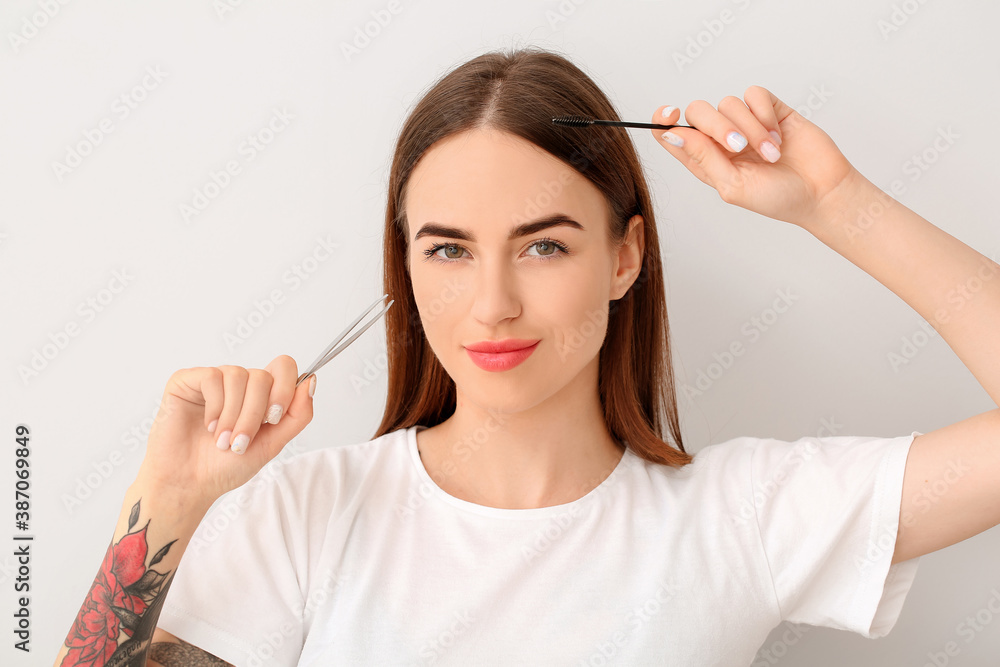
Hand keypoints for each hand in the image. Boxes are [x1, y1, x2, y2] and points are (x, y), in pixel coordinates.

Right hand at [135, 355, 314, 507]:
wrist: (188, 484)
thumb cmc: (225, 466)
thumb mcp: (272, 443)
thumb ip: (297, 415)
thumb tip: (311, 381)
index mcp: (260, 395)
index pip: (283, 367)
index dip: (285, 388)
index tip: (273, 418)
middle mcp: (238, 383)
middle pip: (262, 376)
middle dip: (255, 414)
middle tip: (240, 441)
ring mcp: (213, 380)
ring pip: (239, 376)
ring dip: (234, 415)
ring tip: (222, 440)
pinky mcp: (187, 380)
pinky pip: (213, 377)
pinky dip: (215, 407)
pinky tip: (208, 425)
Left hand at [653, 85, 861, 228]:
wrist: (822, 191)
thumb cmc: (778, 198)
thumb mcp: (733, 186)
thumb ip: (703, 158)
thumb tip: (673, 134)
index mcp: (705, 161)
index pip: (672, 134)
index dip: (664, 120)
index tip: (669, 114)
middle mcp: (721, 140)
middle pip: (699, 112)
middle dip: (716, 126)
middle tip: (738, 146)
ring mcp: (746, 123)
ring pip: (728, 103)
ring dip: (750, 128)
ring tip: (770, 153)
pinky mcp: (770, 110)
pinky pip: (754, 95)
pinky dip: (763, 114)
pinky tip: (777, 136)